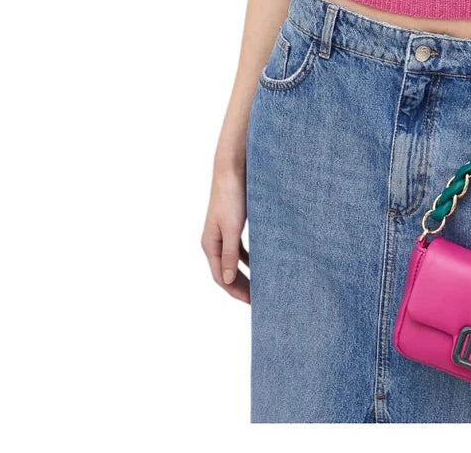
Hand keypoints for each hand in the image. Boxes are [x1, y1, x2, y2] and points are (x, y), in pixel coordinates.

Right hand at [201, 165, 249, 301]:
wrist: (233, 168)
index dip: (235, 291)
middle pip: (226, 272)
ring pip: (234, 261)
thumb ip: (230, 255)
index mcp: (210, 244)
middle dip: (240, 286)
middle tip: (258, 300)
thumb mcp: (231, 228)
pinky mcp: (233, 224)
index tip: (252, 302)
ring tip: (260, 286)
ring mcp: (223, 233)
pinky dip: (249, 258)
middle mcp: (214, 241)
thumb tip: (228, 281)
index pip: (221, 277)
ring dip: (245, 274)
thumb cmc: (231, 196)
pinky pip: (240, 248)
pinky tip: (261, 263)